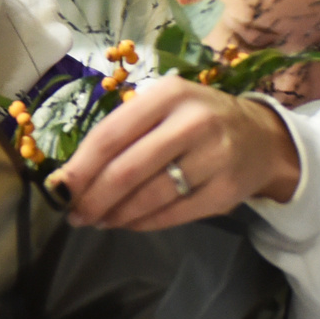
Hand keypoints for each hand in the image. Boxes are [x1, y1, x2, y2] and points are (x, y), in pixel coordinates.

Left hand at [48, 78, 300, 229]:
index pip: (112, 134)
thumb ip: (122, 133)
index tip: (59, 189)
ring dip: (117, 214)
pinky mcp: (227, 190)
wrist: (260, 137)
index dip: (81, 166)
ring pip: (150, 196)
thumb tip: (71, 177)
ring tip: (99, 220)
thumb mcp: (162, 109)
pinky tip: (129, 224)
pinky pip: (175, 213)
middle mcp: (194, 121)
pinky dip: (144, 223)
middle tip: (76, 215)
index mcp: (168, 94)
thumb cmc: (196, 121)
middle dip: (94, 197)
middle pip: (128, 169)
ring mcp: (215, 157)